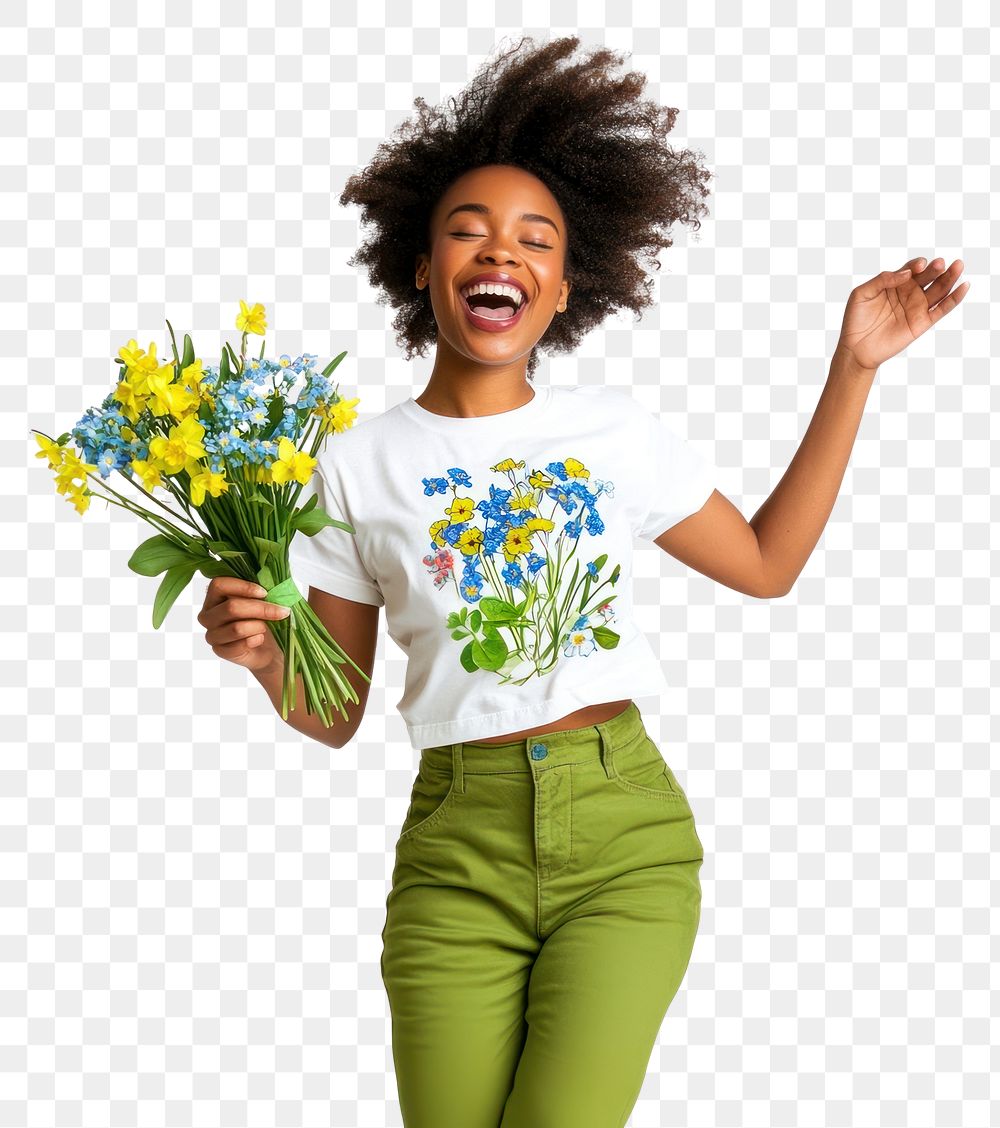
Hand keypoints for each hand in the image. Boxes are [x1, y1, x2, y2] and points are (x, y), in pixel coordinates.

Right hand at [198, 576, 289, 672]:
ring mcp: (211, 634)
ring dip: (259, 626)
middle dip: (261, 608)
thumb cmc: (263, 620)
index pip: (218, 585)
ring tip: (267, 627)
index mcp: (214, 597)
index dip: (243, 587)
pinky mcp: (220, 651)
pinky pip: (240, 645)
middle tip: (282, 611)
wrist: (267, 648)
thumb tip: (272, 580)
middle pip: (231, 607)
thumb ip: (259, 591)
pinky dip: (256, 640)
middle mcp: (207, 615)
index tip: (265, 593)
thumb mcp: (262, 601)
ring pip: (237, 628)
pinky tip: (260, 639)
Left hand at [836, 256, 969, 372]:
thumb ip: (882, 280)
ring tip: (958, 266)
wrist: (856, 347)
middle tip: (940, 263)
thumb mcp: (862, 294)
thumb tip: (907, 273)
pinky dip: (954, 298)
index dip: (917, 265)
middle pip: (928, 276)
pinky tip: (964, 286)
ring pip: (939, 289)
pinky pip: (942, 309)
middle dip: (935, 268)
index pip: (912, 268)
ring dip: (950, 277)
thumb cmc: (855, 319)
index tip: (918, 266)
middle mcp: (909, 293)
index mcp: (895, 283)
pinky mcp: (923, 323)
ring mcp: (917, 307)